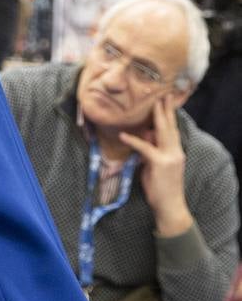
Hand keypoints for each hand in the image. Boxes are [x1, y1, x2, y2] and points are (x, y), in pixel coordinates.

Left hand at [119, 101, 192, 236]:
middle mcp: (176, 152)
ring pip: (163, 132)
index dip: (168, 115)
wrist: (169, 206)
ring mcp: (170, 157)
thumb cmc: (160, 187)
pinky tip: (124, 135)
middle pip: (170, 127)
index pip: (172, 130)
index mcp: (175, 151)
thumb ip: (151, 150)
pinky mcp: (161, 163)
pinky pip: (145, 148)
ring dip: (156, 117)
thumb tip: (143, 137)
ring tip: (151, 103)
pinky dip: (134, 141)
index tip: (165, 101)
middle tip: (163, 94)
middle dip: (165, 110)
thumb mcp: (154, 165)